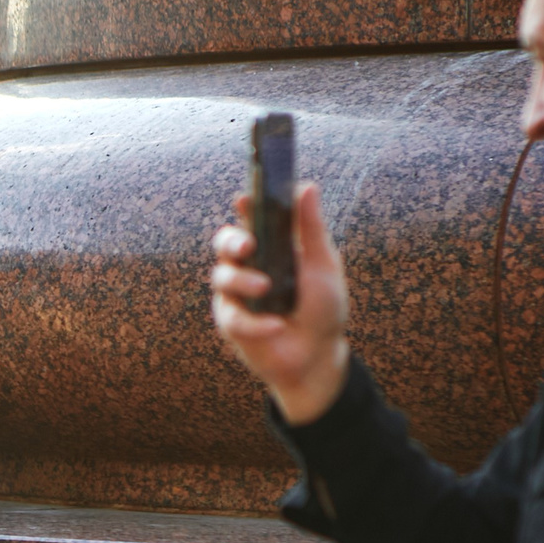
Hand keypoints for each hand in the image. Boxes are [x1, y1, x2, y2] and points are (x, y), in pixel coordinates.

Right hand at [209, 182, 351, 425]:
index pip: (252, 219)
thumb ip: (311, 230)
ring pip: (221, 277)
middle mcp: (248, 266)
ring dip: (243, 281)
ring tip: (265, 288)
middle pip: (224, 243)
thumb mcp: (322, 267)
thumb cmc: (322, 309)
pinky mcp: (231, 322)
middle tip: (247, 246)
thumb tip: (307, 187)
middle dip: (231, 241)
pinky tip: (276, 326)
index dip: (245, 207)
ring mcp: (236, 294)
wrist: (317, 356)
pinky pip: (233, 316)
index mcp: (271, 247)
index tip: (245, 199)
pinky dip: (256, 322)